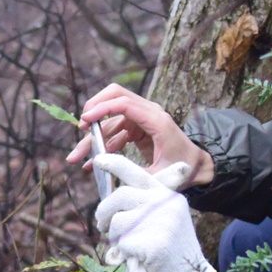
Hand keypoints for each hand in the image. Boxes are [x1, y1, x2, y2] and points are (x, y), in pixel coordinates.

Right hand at [62, 84, 215, 185]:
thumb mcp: (157, 176)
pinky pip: (114, 132)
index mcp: (156, 120)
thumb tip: (102, 167)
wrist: (196, 168)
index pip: (124, 103)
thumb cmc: (182, 170)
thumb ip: (131, 172)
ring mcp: (141, 120)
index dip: (101, 109)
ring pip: (110, 120)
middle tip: (81, 126)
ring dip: (92, 137)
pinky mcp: (137, 129)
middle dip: (94, 109)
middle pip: (115, 95)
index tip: (84, 122)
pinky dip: (102, 146)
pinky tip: (90, 163)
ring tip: (75, 158)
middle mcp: (148, 113)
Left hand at [92, 154, 215, 271]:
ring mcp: (159, 221)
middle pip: (119, 196)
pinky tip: (137, 258)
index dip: (115, 164)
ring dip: (115, 237)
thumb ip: (145, 205)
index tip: (98, 159)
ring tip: (127, 246)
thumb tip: (112, 200)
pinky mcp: (152, 243)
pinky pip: (121, 244)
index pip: (137, 172)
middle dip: (104, 211)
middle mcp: (164, 203)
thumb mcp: (166, 219)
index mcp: (167, 195)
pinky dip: (122, 254)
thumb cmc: (173, 251)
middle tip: (102, 225)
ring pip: (117, 221)